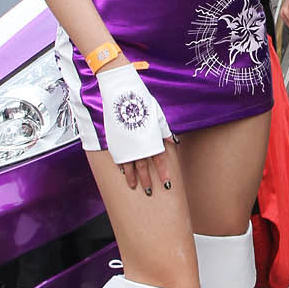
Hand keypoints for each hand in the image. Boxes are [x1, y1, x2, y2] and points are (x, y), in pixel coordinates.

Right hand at [97, 62, 172, 194]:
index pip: (160, 161)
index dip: (163, 173)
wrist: (122, 95)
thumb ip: (165, 131)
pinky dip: (122, 166)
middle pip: (144, 168)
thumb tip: (172, 142)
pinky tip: (124, 172)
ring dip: (133, 178)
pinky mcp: (116, 142)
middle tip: (149, 192)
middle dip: (147, 180)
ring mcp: (126, 145)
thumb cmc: (142, 102)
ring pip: (130, 167)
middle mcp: (139, 145)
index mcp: (152, 139)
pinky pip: (119, 158)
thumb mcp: (158, 116)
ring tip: (135, 187)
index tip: (166, 184)